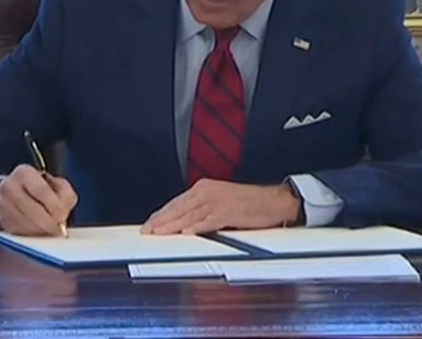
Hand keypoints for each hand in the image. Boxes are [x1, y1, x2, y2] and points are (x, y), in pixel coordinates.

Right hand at [0, 164, 76, 235]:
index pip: (41, 190)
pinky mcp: (2, 220)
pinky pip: (19, 231)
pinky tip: (40, 230)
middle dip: (48, 222)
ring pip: (25, 223)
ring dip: (41, 229)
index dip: (54, 205)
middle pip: (32, 210)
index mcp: (24, 173)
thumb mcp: (58, 184)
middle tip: (59, 228)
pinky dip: (33, 234)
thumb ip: (65, 195)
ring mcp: (2, 204)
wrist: (18, 192)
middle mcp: (9, 186)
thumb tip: (61, 215)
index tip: (63, 215)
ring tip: (51, 228)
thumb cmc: (42, 188)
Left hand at [141, 179, 300, 234]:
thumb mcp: (222, 201)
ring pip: (189, 215)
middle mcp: (208, 192)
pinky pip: (207, 221)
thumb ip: (204, 210)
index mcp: (205, 188)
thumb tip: (186, 224)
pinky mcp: (228, 212)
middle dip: (161, 220)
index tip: (151, 222)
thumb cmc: (251, 202)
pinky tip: (184, 233)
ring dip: (172, 225)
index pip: (178, 202)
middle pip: (179, 208)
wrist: (274, 200)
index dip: (163, 213)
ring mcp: (217, 202)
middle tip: (147, 229)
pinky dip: (195, 227)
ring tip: (158, 233)